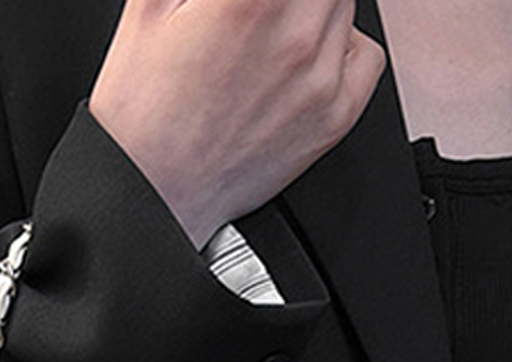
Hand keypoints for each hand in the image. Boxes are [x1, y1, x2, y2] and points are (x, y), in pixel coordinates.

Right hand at [89, 0, 385, 247]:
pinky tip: (307, 53)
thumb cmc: (143, 113)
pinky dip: (345, 44)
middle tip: (262, 11)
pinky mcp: (334, 117)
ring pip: (344, 4)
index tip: (247, 2)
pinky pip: (368, 55)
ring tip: (273, 25)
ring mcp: (321, 78)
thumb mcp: (150, 5)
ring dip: (312, 6)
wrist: (152, 194)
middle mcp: (295, 34)